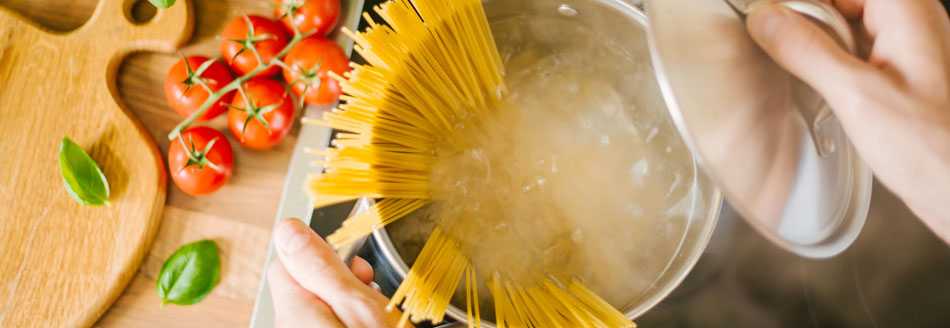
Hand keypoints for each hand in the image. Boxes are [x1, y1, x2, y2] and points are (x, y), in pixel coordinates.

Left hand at [268, 218, 403, 327]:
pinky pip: (326, 321)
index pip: (289, 256)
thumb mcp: (358, 305)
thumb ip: (322, 268)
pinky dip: (346, 319)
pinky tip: (367, 325)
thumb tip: (288, 229)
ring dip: (346, 302)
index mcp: (294, 308)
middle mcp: (290, 324)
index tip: (357, 269)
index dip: (326, 255)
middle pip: (305, 281)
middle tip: (370, 294)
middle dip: (339, 280)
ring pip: (318, 303)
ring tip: (374, 316)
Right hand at [746, 0, 949, 241]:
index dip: (800, 5)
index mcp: (908, 13)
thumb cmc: (936, 150)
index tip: (770, 25)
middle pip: (840, 5)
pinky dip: (837, 72)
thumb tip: (767, 20)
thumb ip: (807, 52)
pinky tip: (832, 98)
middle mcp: (913, 24)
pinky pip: (858, 57)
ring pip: (847, 31)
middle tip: (793, 60)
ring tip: (818, 85)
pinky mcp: (902, 76)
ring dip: (821, 53)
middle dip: (809, 28)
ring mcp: (910, 50)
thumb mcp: (856, 97)